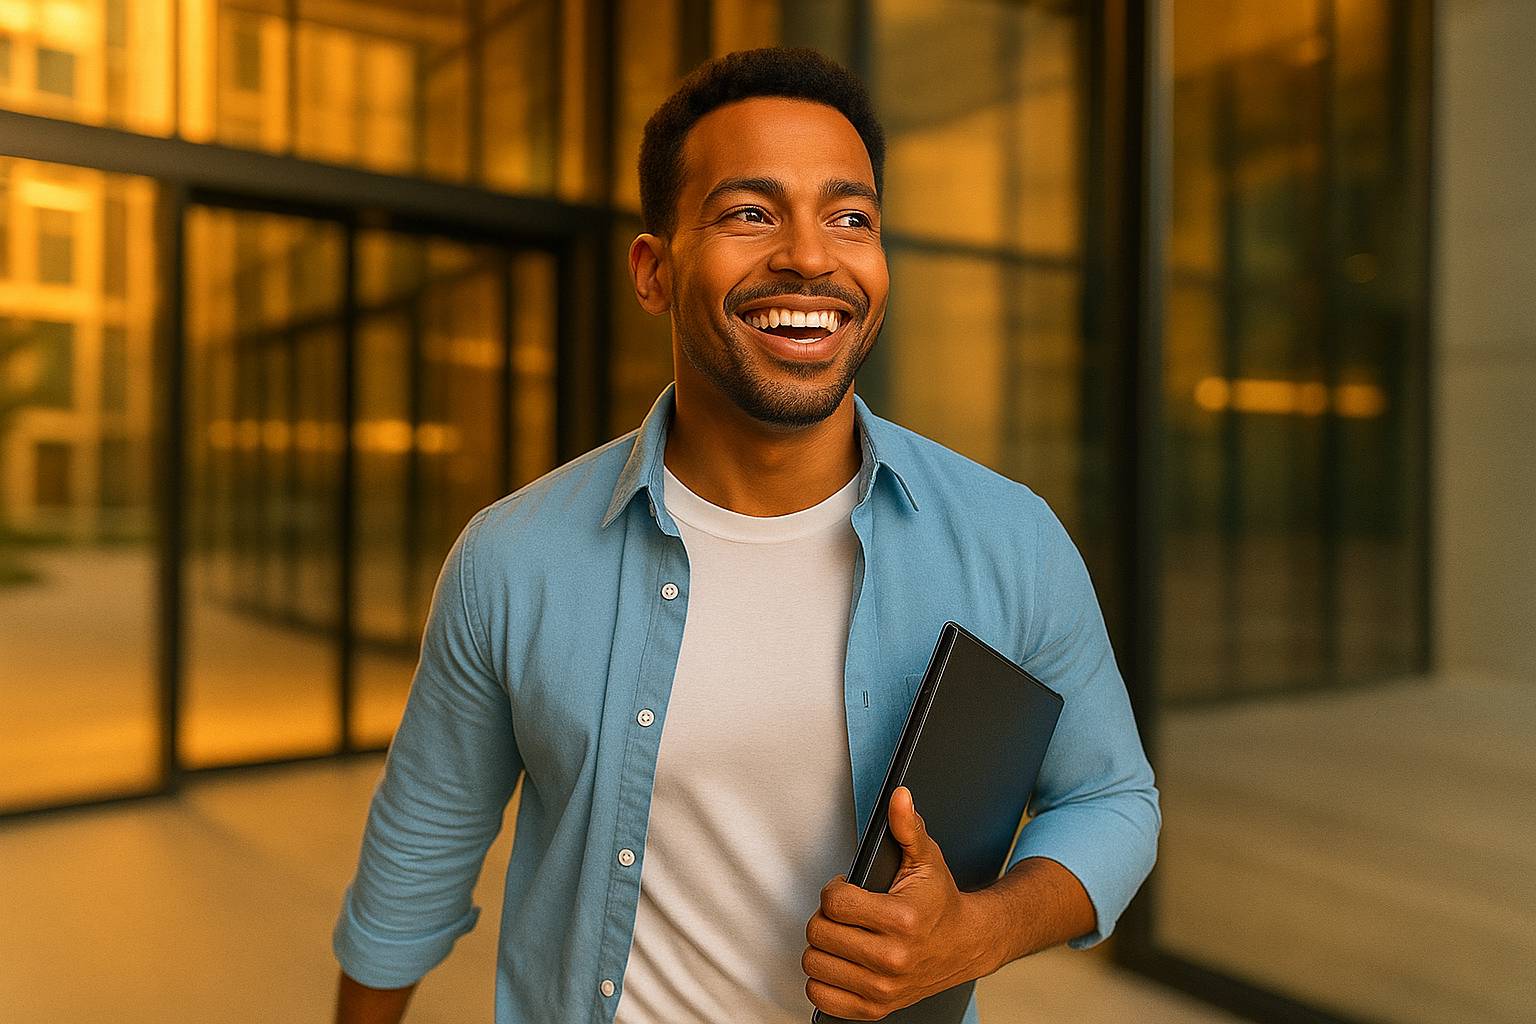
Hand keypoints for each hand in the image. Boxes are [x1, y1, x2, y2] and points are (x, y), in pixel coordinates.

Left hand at [802, 787, 996, 1019]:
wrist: (967, 946)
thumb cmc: (940, 902)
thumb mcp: (927, 860)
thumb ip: (908, 827)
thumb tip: (899, 797)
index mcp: (902, 920)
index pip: (834, 903)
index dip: (833, 890)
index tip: (845, 888)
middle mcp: (892, 959)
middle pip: (819, 933)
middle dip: (825, 916)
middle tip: (843, 912)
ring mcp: (883, 988)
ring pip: (815, 964)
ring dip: (822, 947)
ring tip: (842, 935)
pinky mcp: (876, 1009)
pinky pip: (822, 998)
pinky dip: (823, 981)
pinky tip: (840, 963)